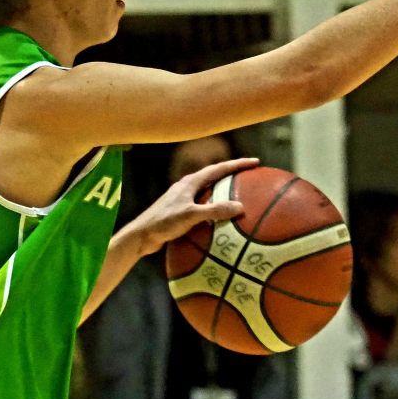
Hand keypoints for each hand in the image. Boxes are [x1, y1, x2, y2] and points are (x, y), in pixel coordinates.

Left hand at [126, 158, 258, 257]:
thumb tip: (240, 207)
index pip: (219, 168)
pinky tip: (224, 220)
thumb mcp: (191, 215)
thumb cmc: (163, 222)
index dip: (238, 164)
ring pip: (209, 191)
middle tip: (252, 176)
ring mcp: (184, 199)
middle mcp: (187, 187)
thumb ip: (214, 210)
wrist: (141, 235)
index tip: (256, 162)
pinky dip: (216, 208)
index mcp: (190, 182)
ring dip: (225, 191)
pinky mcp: (181, 212)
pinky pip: (204, 206)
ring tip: (241, 195)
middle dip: (233, 174)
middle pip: (215, 176)